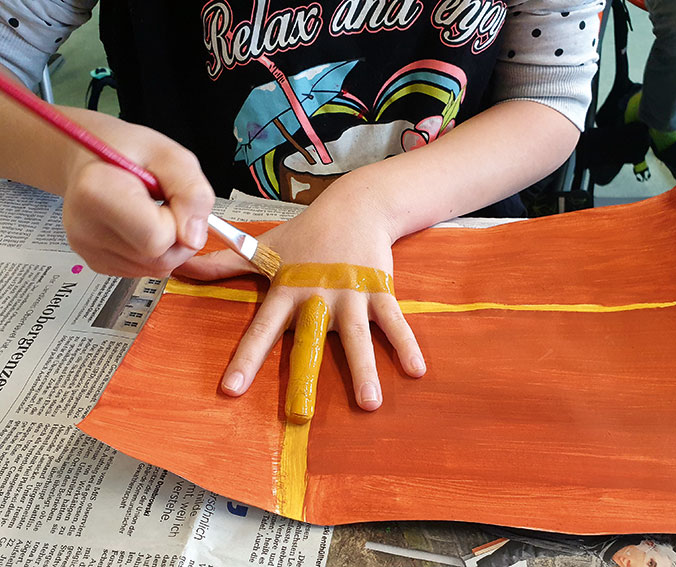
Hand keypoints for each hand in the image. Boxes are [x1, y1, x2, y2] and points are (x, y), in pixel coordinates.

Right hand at [58, 110, 214, 276]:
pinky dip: (155, 251)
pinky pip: (145, 269)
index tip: (170, 198)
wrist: (93, 158)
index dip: (179, 220)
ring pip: (156, 268)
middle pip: (160, 259)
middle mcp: (85, 226)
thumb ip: (192, 192)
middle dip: (179, 236)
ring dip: (169, 244)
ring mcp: (89, 249)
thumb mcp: (172, 156)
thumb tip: (194, 237)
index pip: (157, 238)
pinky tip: (142, 225)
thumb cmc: (128, 151)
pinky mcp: (97, 262)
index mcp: (97, 191)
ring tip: (152, 211)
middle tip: (167, 205)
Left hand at [176, 183, 426, 418]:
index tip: (232, 389)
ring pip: (357, 336)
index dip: (247, 358)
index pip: (263, 328)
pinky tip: (417, 371)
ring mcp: (351, 294)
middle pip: (311, 340)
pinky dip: (406, 344)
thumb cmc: (305, 233)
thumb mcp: (264, 248)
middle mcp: (318, 296)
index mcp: (287, 290)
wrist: (354, 206)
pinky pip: (393, 321)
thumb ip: (225, 264)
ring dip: (364, 369)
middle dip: (307, 376)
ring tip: (370, 403)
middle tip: (302, 414)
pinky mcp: (379, 290)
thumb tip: (181, 269)